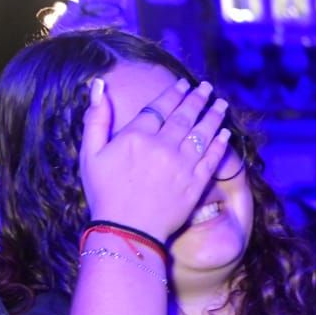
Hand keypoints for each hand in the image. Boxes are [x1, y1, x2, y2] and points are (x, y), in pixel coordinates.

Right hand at [80, 75, 231, 241]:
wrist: (128, 231)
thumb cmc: (104, 193)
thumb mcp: (90, 153)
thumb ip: (95, 118)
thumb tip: (98, 85)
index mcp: (136, 136)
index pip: (160, 106)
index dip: (174, 93)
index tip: (184, 84)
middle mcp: (162, 146)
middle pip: (184, 115)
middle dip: (197, 98)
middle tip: (207, 87)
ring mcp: (182, 165)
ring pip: (202, 133)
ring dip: (213, 115)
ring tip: (221, 103)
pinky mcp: (196, 183)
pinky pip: (212, 158)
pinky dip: (220, 143)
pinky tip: (225, 132)